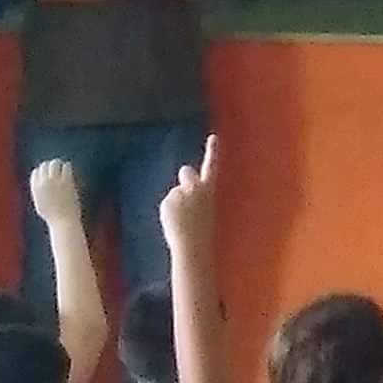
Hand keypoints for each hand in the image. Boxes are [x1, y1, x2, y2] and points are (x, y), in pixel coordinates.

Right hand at [28, 155, 83, 227]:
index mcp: (36, 189)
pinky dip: (66, 166)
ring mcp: (56, 181)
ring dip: (58, 164)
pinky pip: (66, 168)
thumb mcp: (41, 205)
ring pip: (54, 164)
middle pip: (44, 166)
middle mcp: (44, 183)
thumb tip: (39, 187)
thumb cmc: (53, 217)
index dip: (41, 172)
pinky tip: (68, 168)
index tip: (47, 174)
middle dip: (49, 166)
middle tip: (55, 168)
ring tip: (62, 166)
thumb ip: (39, 195)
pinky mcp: (67, 182)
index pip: (36, 173)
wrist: (63, 221)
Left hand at [158, 135, 219, 258]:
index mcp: (212, 191)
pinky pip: (168, 206)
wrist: (194, 245)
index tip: (213, 137)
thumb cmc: (204, 234)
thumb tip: (182, 196)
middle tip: (187, 182)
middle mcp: (196, 187)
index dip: (212, 150)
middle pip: (187, 172)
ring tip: (184, 222)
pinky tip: (176, 224)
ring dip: (176, 205)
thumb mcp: (207, 213)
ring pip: (176, 196)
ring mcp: (181, 192)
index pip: (212, 166)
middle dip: (186, 175)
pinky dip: (170, 214)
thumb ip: (198, 199)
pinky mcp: (169, 200)